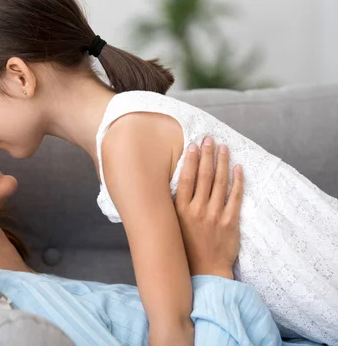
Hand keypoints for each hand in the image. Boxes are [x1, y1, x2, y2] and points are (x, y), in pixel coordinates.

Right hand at [174, 137, 243, 279]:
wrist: (206, 271)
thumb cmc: (186, 248)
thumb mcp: (173, 226)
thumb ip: (173, 206)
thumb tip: (170, 184)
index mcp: (181, 210)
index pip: (186, 178)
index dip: (191, 160)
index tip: (193, 145)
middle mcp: (198, 210)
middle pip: (204, 176)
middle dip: (207, 154)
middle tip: (209, 139)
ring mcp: (215, 216)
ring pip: (221, 182)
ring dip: (223, 162)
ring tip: (224, 147)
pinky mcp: (231, 222)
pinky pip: (236, 197)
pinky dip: (238, 181)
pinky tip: (238, 168)